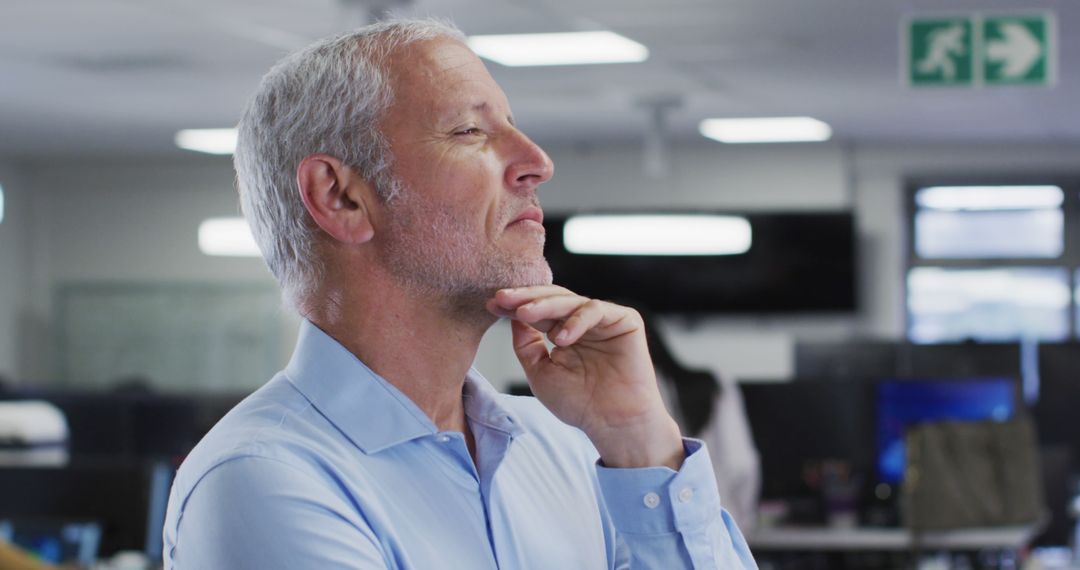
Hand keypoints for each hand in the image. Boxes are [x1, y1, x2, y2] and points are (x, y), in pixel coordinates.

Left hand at [487, 286, 683, 469]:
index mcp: (563, 333)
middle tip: (502, 298)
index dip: (514, 306)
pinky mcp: (625, 321)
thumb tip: (513, 316)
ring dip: (544, 305)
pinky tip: (561, 338)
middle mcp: (582, 323)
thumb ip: (526, 345)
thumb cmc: (580, 404)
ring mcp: (603, 320)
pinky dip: (576, 320)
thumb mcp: (540, 373)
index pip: (537, 311)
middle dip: (525, 297)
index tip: (491, 305)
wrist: (614, 424)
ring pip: (570, 300)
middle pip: (552, 299)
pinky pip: (596, 310)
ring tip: (525, 314)